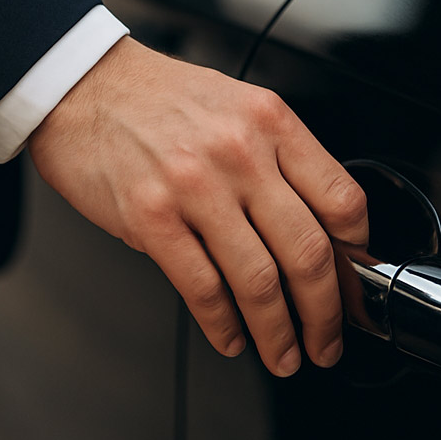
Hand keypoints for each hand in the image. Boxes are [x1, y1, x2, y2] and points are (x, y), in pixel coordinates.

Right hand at [28, 37, 367, 376]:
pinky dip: (222, 325)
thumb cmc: (157, 97)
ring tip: (283, 354)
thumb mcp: (235, 105)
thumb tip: (314, 225)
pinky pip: (202, 288)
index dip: (356, 254)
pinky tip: (230, 337)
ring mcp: (194, 186)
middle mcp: (239, 152)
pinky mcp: (150, 217)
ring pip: (258, 282)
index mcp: (269, 120)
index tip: (353, 280)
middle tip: (327, 340)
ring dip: (278, 334)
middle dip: (326, 314)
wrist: (84, 85)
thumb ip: (278, 157)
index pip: (341, 199)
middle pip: (307, 252)